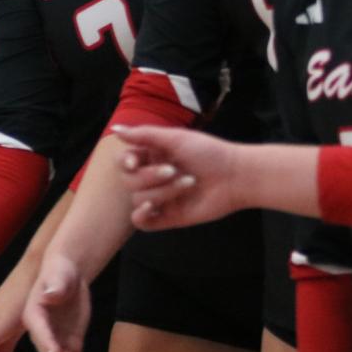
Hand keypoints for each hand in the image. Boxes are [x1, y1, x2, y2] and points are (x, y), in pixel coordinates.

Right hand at [21, 251, 97, 351]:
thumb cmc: (59, 270)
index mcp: (34, 315)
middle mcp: (42, 332)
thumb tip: (50, 294)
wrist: (68, 275)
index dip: (46, 342)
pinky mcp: (70, 344)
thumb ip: (55, 285)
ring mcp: (56, 341)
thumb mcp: (58, 275)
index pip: (38, 330)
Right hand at [112, 123, 253, 229]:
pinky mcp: (167, 217)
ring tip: (188, 184)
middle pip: (129, 181)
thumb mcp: (176, 138)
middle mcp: (153, 178)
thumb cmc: (209, 153)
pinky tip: (152, 207)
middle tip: (174, 170)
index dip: (125, 162)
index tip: (134, 162)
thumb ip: (144, 135)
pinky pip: (141, 222)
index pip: (124, 162)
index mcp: (152, 157)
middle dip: (149, 177)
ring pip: (138, 199)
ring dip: (161, 191)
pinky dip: (142, 215)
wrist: (236, 176)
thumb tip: (115, 129)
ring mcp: (160, 198)